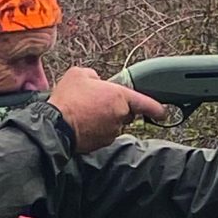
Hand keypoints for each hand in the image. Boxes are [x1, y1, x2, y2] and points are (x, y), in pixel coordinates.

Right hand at [47, 66, 165, 152]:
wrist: (55, 125)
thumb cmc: (68, 99)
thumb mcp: (79, 74)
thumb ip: (94, 76)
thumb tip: (96, 81)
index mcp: (119, 96)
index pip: (145, 103)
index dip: (156, 108)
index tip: (162, 112)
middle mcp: (119, 116)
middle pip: (126, 112)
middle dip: (116, 108)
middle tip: (97, 102)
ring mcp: (111, 132)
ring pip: (114, 124)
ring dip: (105, 119)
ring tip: (85, 113)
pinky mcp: (102, 143)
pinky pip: (103, 134)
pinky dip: (97, 129)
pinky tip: (83, 123)